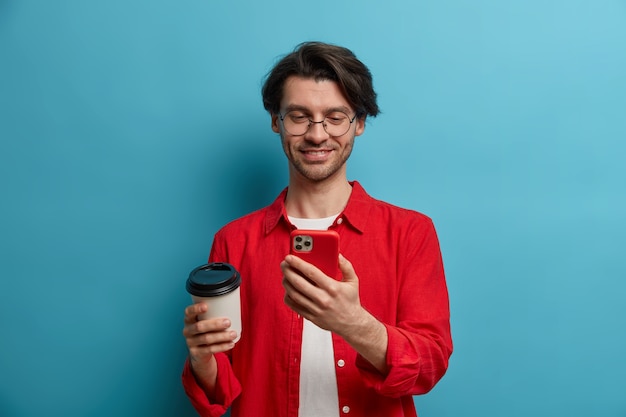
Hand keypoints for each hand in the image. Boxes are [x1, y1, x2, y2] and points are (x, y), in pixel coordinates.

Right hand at [182, 302, 237, 390]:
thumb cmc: (207, 331)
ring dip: (221, 336)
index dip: (195, 309)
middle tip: (228, 322)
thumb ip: (214, 313)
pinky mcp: (196, 353)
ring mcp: (190, 342)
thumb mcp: (206, 322)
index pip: (188, 312)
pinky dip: (222, 347)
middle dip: (215, 324)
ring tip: (233, 334)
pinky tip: (231, 344)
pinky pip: (209, 350)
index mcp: (189, 319)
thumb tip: (234, 302)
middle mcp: (187, 330)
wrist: (200, 352)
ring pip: (206, 339)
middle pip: (199, 326)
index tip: (206, 306)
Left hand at [281, 254, 388, 372]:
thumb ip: (346, 266)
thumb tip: (337, 254)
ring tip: (285, 275)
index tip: (290, 257)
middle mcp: (323, 299)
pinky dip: (288, 296)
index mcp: (332, 288)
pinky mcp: (311, 317)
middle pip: (299, 282)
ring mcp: (316, 309)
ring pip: (294, 294)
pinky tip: (288, 289)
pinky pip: (294, 306)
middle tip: (284, 264)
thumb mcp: (353, 281)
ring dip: (286, 283)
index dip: (298, 263)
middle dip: (288, 271)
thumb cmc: (351, 300)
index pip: (311, 272)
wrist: (352, 324)